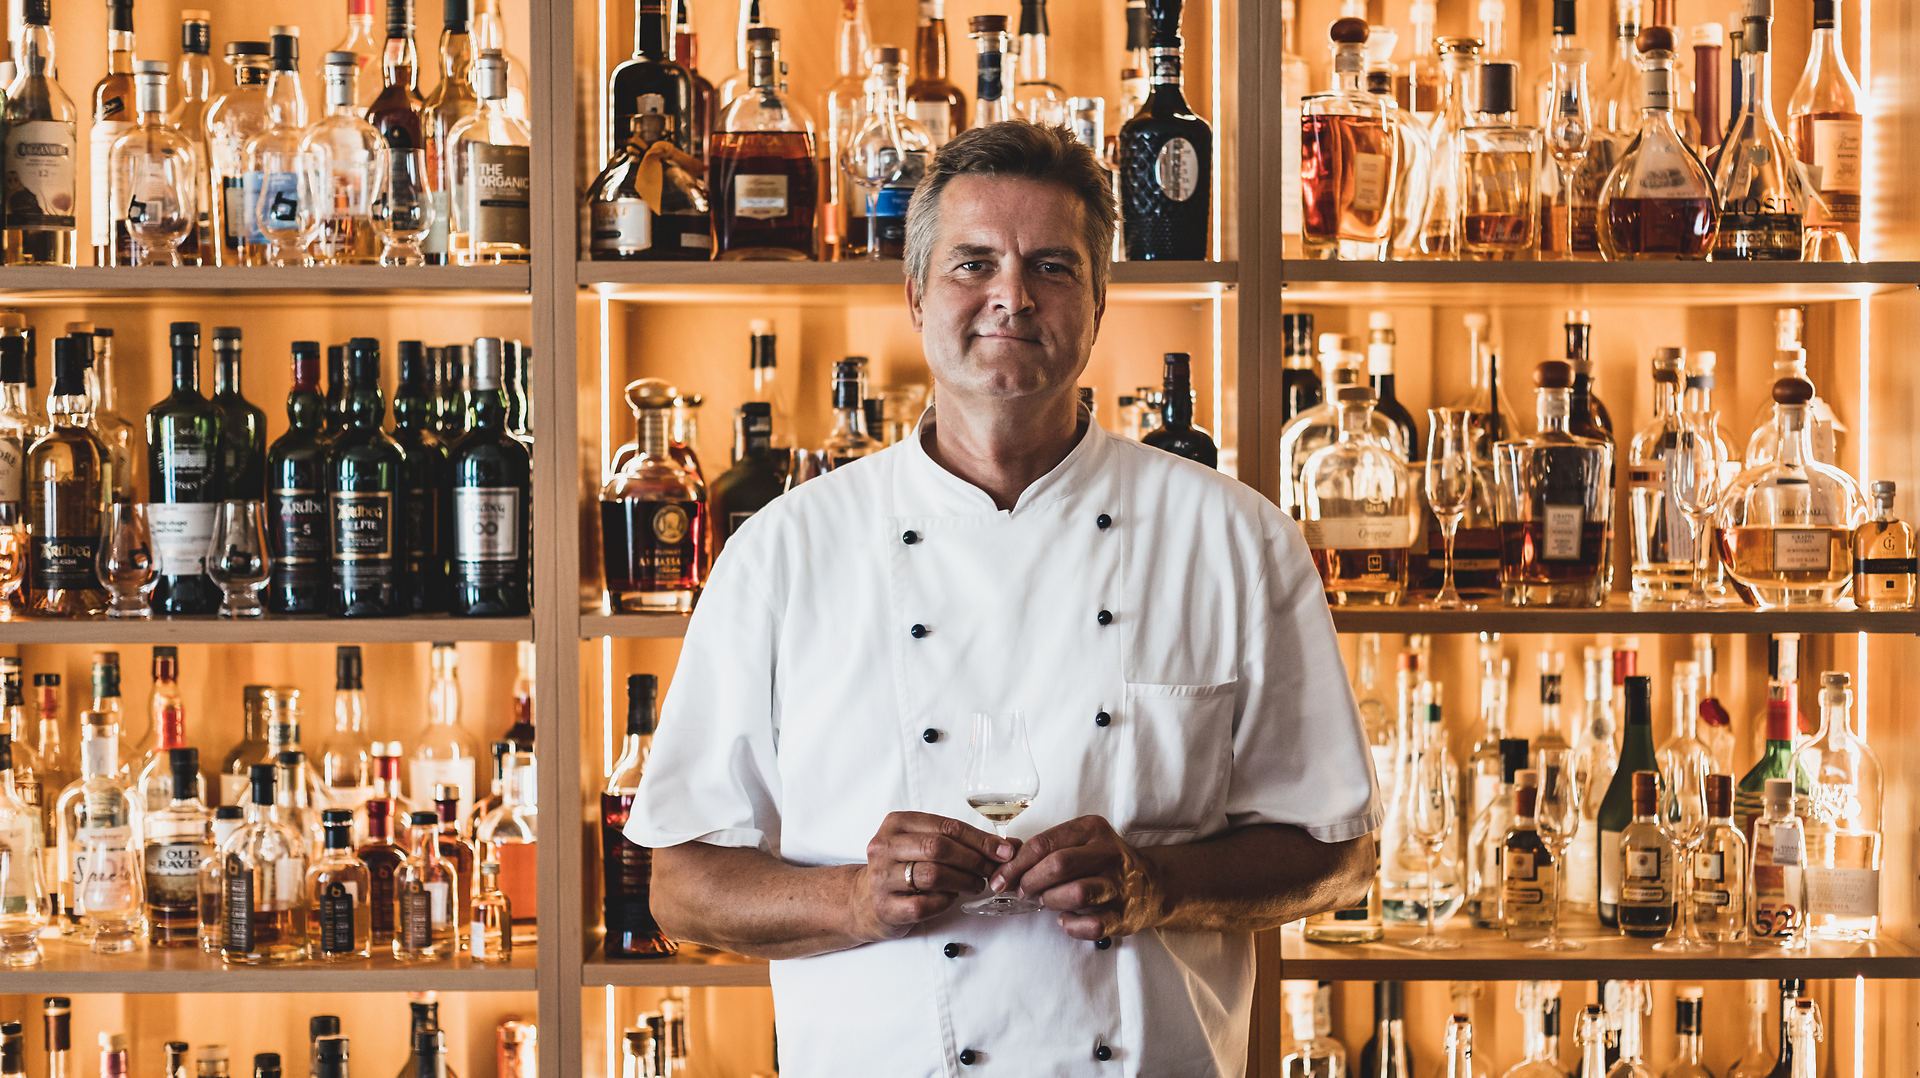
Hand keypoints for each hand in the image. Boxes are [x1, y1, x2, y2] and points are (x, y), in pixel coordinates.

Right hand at [851, 811, 1016, 942]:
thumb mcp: (923, 845)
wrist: (864, 901)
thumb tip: (1010, 847)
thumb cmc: (902, 869)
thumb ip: (960, 842)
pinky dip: (945, 901)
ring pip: (933, 875)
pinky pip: (925, 904)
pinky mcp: (886, 907)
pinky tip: (952, 899)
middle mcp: (884, 847)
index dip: (980, 839)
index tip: (1005, 851)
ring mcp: (882, 878)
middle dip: (974, 859)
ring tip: (976, 884)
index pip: (946, 826)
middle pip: (939, 848)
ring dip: (964, 881)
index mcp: (897, 824)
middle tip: (993, 870)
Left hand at [993, 815, 1167, 940]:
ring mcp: (1118, 885)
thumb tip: (1005, 862)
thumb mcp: (1078, 842)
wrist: (1149, 884)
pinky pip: (1092, 926)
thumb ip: (1044, 848)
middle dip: (1031, 881)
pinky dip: (1072, 926)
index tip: (1001, 878)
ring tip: (1045, 902)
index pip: (1045, 843)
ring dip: (1051, 901)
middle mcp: (1109, 853)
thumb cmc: (1102, 862)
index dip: (1016, 864)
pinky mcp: (1123, 915)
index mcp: (1092, 829)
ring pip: (1076, 893)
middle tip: (1022, 891)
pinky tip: (1065, 920)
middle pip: (1059, 865)